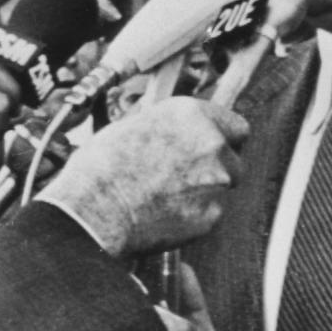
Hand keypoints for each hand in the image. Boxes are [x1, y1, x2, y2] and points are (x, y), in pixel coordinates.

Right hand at [40, 96, 246, 256]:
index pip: (236, 126)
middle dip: (215, 167)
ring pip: (222, 187)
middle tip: (184, 175)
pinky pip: (209, 213)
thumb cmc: (102, 166)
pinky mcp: (211, 215)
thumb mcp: (132, 126)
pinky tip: (163, 214)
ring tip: (166, 196)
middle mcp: (212, 144)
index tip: (213, 146)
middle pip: (233, 158)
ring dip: (204, 191)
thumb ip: (168, 127)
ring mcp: (216, 182)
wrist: (95, 209)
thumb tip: (175, 132)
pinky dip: (192, 215)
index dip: (224, 138)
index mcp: (192, 115)